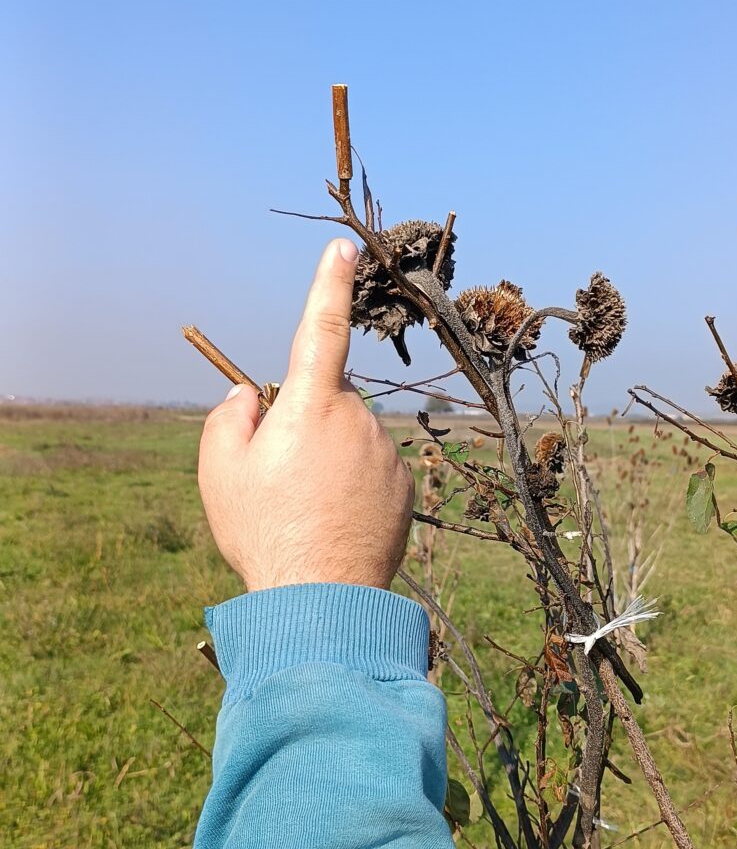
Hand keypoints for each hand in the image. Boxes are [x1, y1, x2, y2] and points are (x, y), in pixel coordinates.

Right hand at [198, 238, 414, 591]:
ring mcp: (387, 451)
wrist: (322, 601)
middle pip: (326, 402)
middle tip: (281, 481)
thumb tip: (251, 396)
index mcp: (310, 404)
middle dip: (306, 425)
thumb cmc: (265, 531)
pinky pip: (374, 470)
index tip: (341, 247)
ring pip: (351, 438)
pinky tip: (336, 524)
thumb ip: (229, 417)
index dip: (327, 284)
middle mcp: (358, 418)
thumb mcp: (219, 471)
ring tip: (309, 511)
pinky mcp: (405, 485)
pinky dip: (356, 487)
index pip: (319, 328)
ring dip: (332, 460)